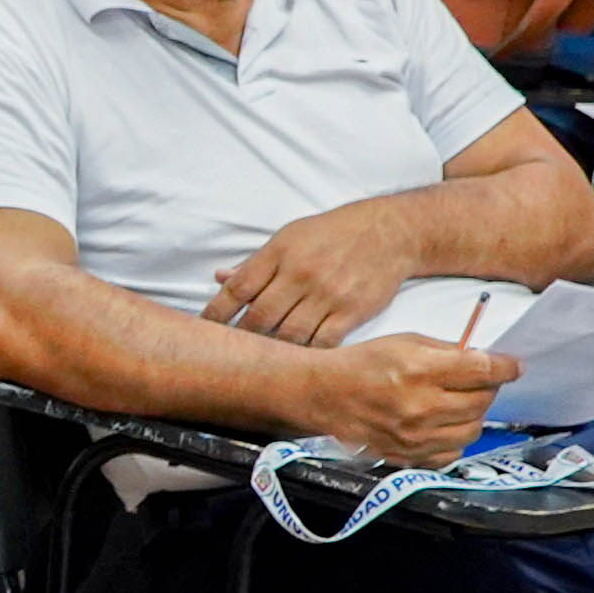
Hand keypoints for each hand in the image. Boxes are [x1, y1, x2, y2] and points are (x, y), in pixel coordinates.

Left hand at [203, 200, 445, 347]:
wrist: (388, 232)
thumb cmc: (332, 234)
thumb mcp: (290, 237)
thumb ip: (256, 263)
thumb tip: (220, 278)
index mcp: (279, 253)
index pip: (237, 288)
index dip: (216, 313)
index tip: (204, 331)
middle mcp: (300, 274)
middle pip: (259, 317)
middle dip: (242, 338)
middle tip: (231, 353)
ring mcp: (326, 294)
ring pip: (288, 335)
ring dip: (273, 350)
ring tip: (262, 360)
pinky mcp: (351, 312)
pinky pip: (321, 343)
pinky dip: (307, 354)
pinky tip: (298, 360)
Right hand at [314, 335, 513, 467]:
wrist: (324, 396)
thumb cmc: (362, 364)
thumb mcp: (406, 342)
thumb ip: (448, 352)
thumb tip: (484, 360)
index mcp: (419, 370)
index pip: (482, 371)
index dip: (505, 367)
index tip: (512, 366)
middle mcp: (420, 407)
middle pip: (482, 401)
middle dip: (487, 388)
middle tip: (478, 380)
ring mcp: (415, 437)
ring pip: (473, 429)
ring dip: (473, 414)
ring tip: (458, 402)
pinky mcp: (409, 457)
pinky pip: (453, 452)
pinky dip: (454, 438)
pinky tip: (441, 423)